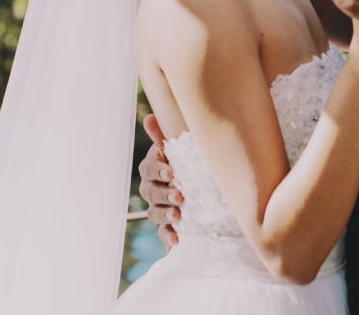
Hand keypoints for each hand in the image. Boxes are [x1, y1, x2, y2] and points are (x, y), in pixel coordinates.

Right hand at [137, 113, 182, 247]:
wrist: (210, 194)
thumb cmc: (191, 164)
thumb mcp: (183, 150)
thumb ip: (165, 136)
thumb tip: (148, 117)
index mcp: (155, 169)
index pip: (148, 169)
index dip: (157, 170)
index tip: (171, 172)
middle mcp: (153, 189)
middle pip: (150, 192)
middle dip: (164, 194)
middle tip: (180, 196)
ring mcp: (160, 209)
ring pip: (154, 212)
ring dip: (165, 214)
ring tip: (178, 216)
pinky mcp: (169, 228)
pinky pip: (163, 234)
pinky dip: (168, 237)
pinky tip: (176, 241)